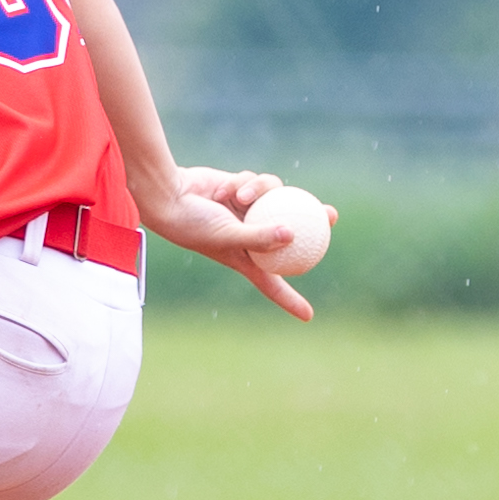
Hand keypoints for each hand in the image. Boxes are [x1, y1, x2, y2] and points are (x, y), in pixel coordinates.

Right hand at [134, 165, 335, 321]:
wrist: (168, 197)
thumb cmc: (192, 224)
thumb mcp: (228, 235)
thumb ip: (260, 236)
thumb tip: (294, 235)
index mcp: (244, 258)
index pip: (272, 283)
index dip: (290, 300)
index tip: (308, 316)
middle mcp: (248, 236)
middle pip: (289, 232)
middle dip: (312, 222)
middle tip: (331, 215)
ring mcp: (244, 212)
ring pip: (274, 198)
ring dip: (261, 193)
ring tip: (240, 196)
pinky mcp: (238, 189)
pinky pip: (256, 182)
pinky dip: (244, 184)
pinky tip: (227, 188)